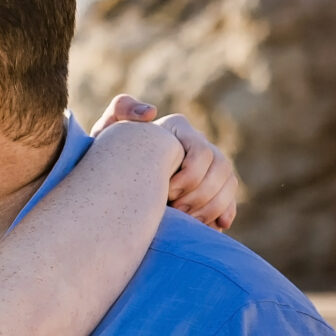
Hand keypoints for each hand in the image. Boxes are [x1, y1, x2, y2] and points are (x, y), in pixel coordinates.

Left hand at [90, 96, 238, 231]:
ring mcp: (208, 167)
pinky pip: (229, 200)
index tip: (165, 193)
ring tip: (187, 220)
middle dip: (201, 194)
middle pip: (221, 168)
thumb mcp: (107, 131)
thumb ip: (122, 110)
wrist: (108, 182)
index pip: (202, 151)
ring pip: (228, 184)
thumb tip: (151, 112)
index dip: (189, 176)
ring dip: (212, 206)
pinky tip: (215, 226)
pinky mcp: (211, 190)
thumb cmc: (106, 156)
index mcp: (178, 129)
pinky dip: (225, 213)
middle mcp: (198, 145)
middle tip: (177, 212)